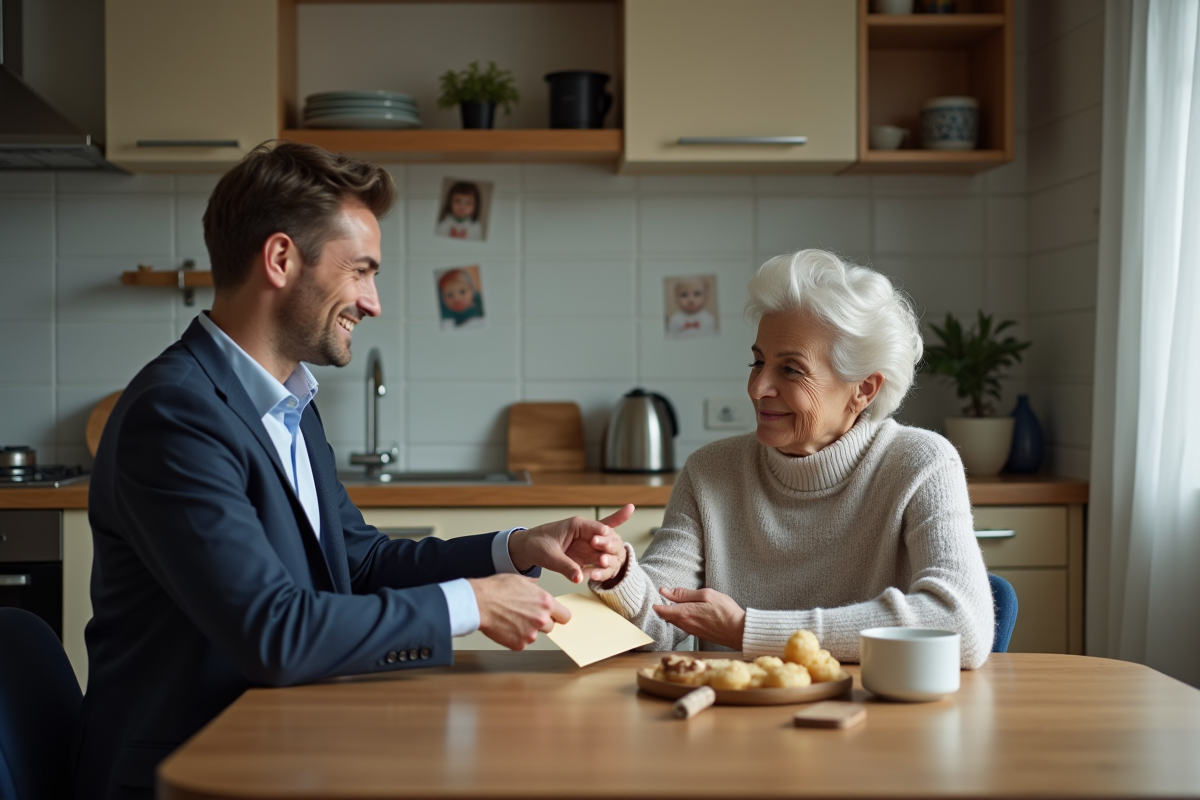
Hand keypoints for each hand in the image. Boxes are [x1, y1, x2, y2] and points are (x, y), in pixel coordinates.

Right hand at [467, 574, 570, 649]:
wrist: (478, 603)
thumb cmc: (496, 589)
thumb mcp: (520, 580)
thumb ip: (534, 587)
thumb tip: (535, 586)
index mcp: (545, 602)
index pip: (565, 615)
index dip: (559, 616)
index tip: (555, 617)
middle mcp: (541, 619)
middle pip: (551, 626)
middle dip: (541, 622)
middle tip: (525, 615)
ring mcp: (531, 634)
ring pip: (535, 635)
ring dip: (527, 630)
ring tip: (511, 618)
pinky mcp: (519, 644)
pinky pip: (522, 642)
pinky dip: (515, 637)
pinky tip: (506, 626)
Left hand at [507, 504, 633, 582]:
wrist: (526, 549)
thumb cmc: (536, 544)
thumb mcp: (548, 555)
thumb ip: (565, 565)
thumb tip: (578, 577)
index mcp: (578, 525)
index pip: (599, 528)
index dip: (602, 537)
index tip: (598, 545)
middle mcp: (587, 534)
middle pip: (610, 538)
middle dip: (610, 547)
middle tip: (602, 559)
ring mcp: (588, 546)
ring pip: (609, 552)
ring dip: (608, 560)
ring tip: (598, 569)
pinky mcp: (586, 558)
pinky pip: (601, 562)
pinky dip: (602, 570)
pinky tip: (595, 576)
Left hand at [652, 587, 745, 650]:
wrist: (739, 631)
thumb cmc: (725, 611)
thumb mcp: (706, 595)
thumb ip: (684, 594)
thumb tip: (665, 591)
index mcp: (684, 613)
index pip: (661, 611)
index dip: (656, 604)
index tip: (656, 597)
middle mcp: (685, 624)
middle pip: (666, 617)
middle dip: (663, 608)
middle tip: (665, 597)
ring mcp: (691, 631)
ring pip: (675, 622)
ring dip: (672, 614)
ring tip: (677, 603)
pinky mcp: (698, 634)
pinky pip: (684, 626)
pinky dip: (682, 618)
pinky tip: (690, 612)